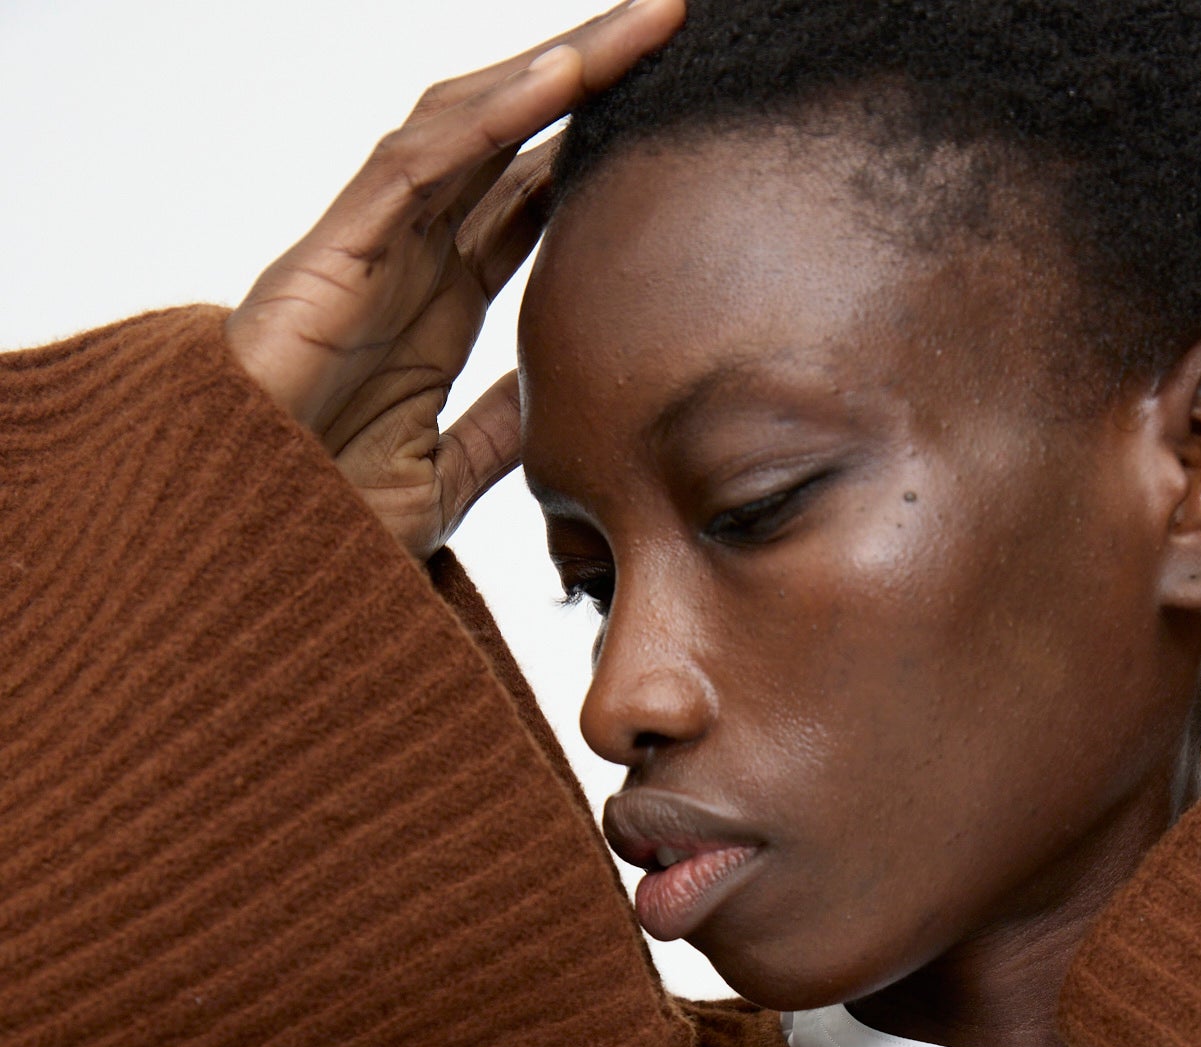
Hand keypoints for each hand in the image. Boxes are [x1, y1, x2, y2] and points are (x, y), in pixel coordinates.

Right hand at [225, 0, 683, 560]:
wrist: (243, 553)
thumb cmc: (321, 515)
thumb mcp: (446, 474)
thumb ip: (501, 429)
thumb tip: (565, 397)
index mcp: (436, 305)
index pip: (527, 202)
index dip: (594, 153)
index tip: (673, 118)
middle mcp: (407, 257)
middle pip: (511, 139)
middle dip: (590, 79)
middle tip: (672, 26)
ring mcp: (370, 244)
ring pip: (472, 123)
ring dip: (558, 67)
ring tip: (641, 23)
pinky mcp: (335, 251)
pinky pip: (419, 160)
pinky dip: (491, 114)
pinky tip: (563, 76)